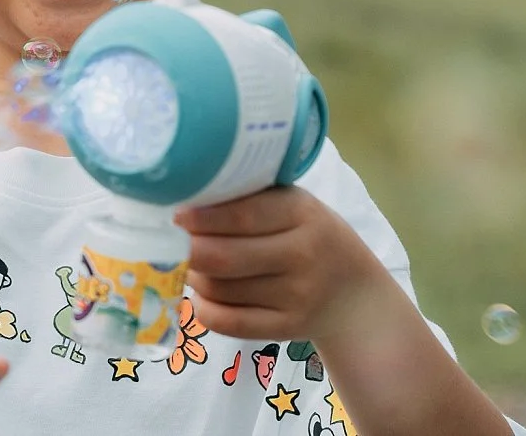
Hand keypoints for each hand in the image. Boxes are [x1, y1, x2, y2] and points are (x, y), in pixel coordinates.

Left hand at [173, 186, 388, 343]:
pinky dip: (204, 309)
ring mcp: (297, 296)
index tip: (175, 215)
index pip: (242, 215)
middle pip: (225, 258)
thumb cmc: (310, 236)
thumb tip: (186, 198)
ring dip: (193, 277)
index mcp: (302, 213)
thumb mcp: (293, 206)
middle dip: (188, 251)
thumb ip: (250, 200)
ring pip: (222, 290)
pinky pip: (229, 323)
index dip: (201, 218)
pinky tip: (201, 295)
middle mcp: (303, 254)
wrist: (354, 294)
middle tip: (171, 243)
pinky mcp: (287, 328)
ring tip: (187, 265)